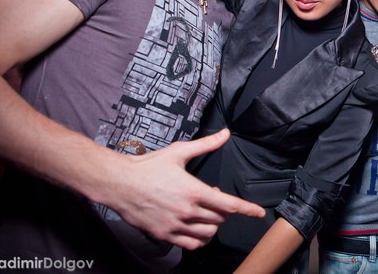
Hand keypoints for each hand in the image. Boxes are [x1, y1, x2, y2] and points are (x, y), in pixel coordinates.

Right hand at [102, 129, 264, 249]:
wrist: (119, 183)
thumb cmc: (148, 166)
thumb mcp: (179, 152)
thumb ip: (206, 144)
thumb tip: (225, 134)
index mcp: (194, 191)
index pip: (229, 205)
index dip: (247, 209)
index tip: (258, 213)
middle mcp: (188, 211)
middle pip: (219, 219)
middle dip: (223, 210)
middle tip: (214, 198)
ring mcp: (176, 225)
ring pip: (207, 234)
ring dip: (213, 226)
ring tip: (206, 214)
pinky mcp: (164, 234)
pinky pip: (190, 244)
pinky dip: (198, 239)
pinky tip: (196, 229)